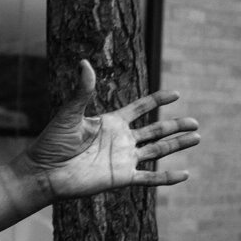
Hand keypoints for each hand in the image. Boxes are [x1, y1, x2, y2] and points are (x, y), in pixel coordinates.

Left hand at [17, 60, 200, 200]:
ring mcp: (122, 159)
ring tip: (197, 137)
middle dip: (175, 126)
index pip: (140, 108)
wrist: (43, 172)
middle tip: (195, 122)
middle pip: (155, 130)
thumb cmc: (51, 142)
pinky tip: (186, 175)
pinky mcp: (121, 177)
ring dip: (178, 144)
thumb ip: (82, 91)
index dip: (157, 101)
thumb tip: (84, 63)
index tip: (176, 94)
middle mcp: (120, 140)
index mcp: (110, 122)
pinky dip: (167, 177)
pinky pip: (150, 178)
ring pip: (158, 150)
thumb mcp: (69, 113)